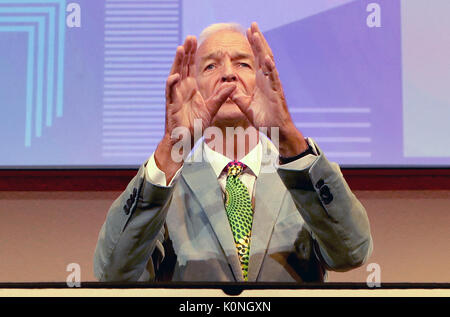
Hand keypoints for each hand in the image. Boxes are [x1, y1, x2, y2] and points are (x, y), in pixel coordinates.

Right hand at [155, 36, 235, 179]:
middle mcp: (181, 89)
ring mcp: (175, 96)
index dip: (192, 53)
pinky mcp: (171, 106)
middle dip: (185, 52)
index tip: (196, 40)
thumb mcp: (212, 108)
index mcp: (190, 88)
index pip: (190, 66)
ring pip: (174, 75)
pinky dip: (171, 84)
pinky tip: (175, 76)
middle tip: (189, 38)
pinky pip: (170, 93)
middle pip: (182, 66)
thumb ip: (221, 96)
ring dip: (177, 62)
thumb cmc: (196, 125)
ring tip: (180, 48)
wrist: (185, 140)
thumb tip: (233, 84)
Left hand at [231, 22, 307, 155]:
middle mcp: (268, 80)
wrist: (276, 131)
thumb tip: (228, 89)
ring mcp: (273, 85)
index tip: (248, 32)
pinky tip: (267, 59)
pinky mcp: (277, 94)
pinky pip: (274, 80)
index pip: (256, 59)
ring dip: (263, 49)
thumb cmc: (264, 119)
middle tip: (253, 25)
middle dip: (258, 41)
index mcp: (261, 81)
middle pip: (263, 56)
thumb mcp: (246, 107)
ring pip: (268, 63)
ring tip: (258, 35)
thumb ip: (238, 97)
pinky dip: (271, 69)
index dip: (253, 46)